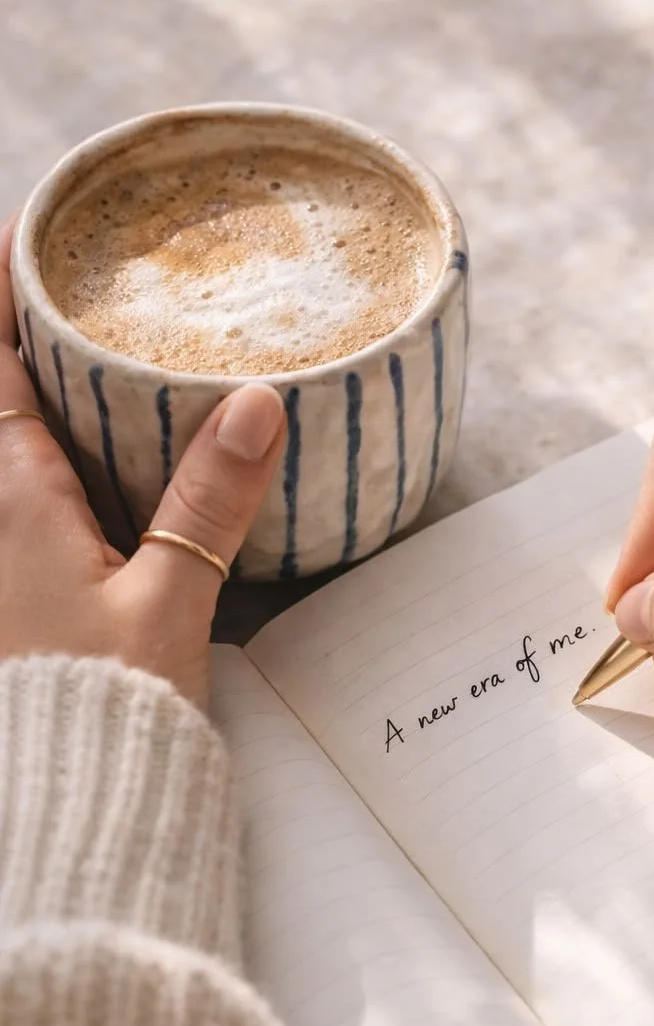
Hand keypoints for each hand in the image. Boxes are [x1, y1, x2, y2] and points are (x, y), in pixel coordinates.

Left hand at [0, 219, 284, 706]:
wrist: (65, 798)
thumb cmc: (102, 708)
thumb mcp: (168, 598)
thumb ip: (211, 499)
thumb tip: (256, 403)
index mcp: (5, 490)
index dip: (2, 280)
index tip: (36, 227)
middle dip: (24, 326)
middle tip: (85, 280)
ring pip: (8, 432)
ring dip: (38, 383)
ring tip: (102, 346)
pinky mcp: (15, 578)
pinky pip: (25, 481)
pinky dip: (52, 441)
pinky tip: (109, 447)